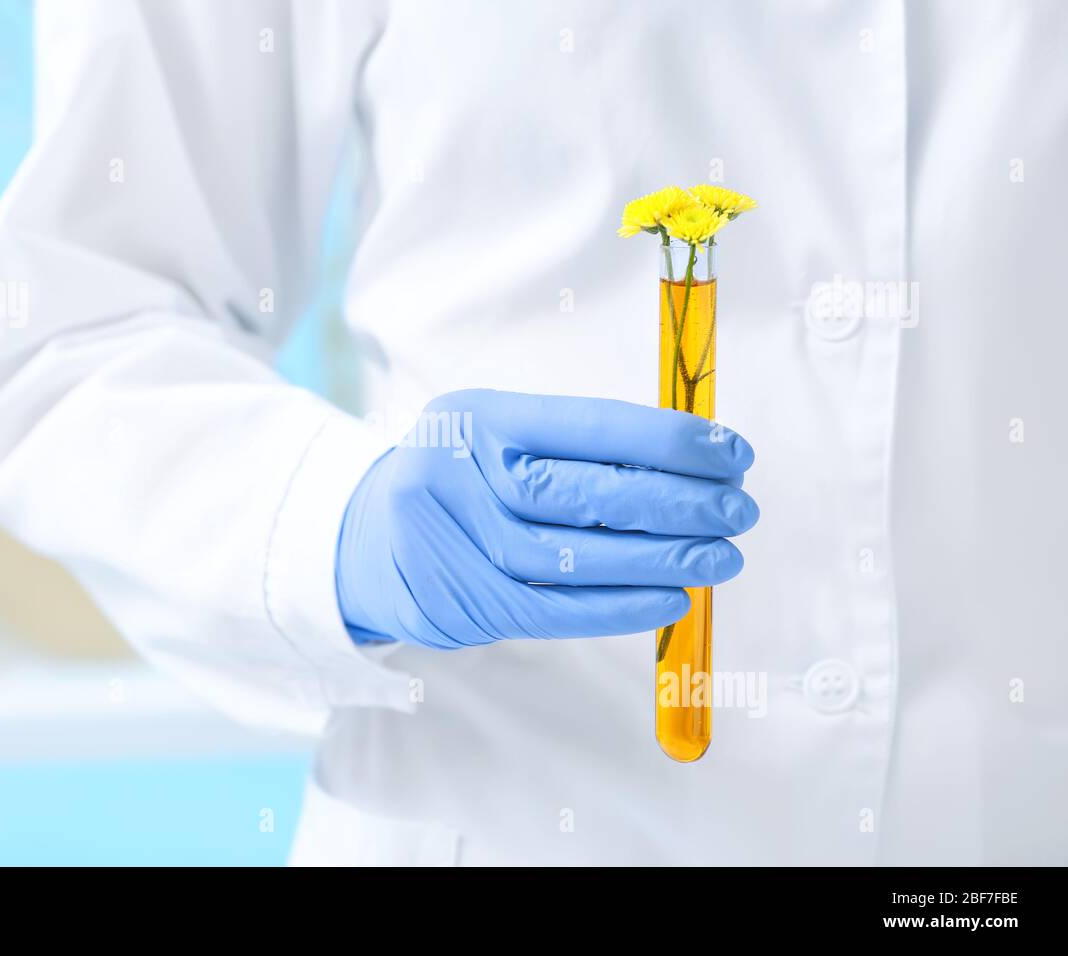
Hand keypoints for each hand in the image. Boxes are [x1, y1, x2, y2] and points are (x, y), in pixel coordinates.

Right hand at [335, 389, 758, 648]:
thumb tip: (694, 466)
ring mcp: (457, 544)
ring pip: (575, 557)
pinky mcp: (465, 603)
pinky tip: (672, 598)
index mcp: (479, 417)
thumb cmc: (462, 479)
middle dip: (676, 504)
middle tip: (738, 510)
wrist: (368, 540)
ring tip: (721, 557)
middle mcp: (459, 476)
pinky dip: (621, 607)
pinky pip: (557, 610)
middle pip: (585, 494)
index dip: (667, 441)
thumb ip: (579, 447)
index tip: (730, 453)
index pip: (589, 426)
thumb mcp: (500, 438)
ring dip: (660, 560)